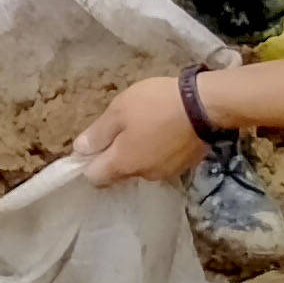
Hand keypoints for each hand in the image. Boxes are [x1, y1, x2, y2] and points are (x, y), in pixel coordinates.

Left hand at [71, 75, 208, 186]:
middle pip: (118, 173)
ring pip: (140, 167)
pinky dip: (155, 152)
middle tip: (117, 128)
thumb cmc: (155, 105)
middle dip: (112, 156)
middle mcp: (143, 175)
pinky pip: (159, 163)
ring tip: (142, 126)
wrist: (204, 106)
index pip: (95, 177)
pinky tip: (161, 132)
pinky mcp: (183, 166)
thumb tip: (79, 150)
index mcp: (124, 164)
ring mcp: (166, 173)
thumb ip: (98, 133)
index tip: (91, 144)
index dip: (87, 162)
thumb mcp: (119, 111)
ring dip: (136, 153)